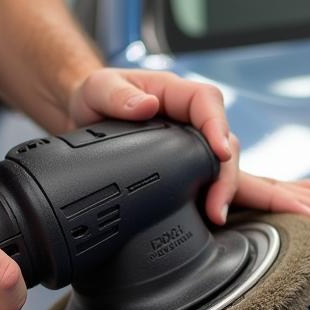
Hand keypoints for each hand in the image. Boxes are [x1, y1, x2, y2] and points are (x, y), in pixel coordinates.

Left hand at [67, 68, 309, 224]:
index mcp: (187, 100)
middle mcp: (207, 129)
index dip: (218, 134)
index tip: (218, 155)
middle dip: (282, 186)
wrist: (93, 112)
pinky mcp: (206, 178)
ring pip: (260, 177)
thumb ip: (118, 96)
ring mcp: (211, 157)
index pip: (212, 112)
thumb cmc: (100, 95)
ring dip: (301, 194)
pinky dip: (283, 198)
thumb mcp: (101, 88)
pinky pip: (249, 190)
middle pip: (247, 159)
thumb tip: (145, 107)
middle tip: (304, 212)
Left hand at [68, 68, 235, 220]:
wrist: (83, 121)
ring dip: (224, 192)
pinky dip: (213, 200)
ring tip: (215, 217)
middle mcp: (188, 119)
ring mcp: (189, 145)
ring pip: (221, 165)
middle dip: (226, 174)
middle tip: (216, 204)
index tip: (221, 152)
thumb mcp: (97, 89)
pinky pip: (206, 182)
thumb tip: (146, 106)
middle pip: (225, 140)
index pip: (207, 101)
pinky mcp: (184, 169)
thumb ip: (116, 95)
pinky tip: (213, 220)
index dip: (218, 125)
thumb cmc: (97, 98)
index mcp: (173, 93)